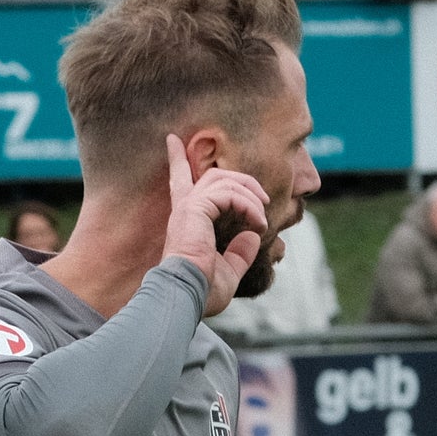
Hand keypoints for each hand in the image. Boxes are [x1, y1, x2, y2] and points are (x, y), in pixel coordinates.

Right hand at [160, 134, 268, 314]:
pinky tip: (258, 223)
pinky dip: (248, 206)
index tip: (171, 140)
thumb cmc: (201, 291)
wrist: (186, 296)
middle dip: (242, 180)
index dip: (177, 160)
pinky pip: (228, 194)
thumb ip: (239, 254)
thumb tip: (252, 236)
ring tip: (263, 215)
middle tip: (265, 199)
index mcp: (186, 222)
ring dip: (250, 194)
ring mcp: (188, 208)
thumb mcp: (227, 272)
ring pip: (223, 180)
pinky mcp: (196, 209)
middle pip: (212, 175)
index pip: (180, 183)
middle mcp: (184, 210)